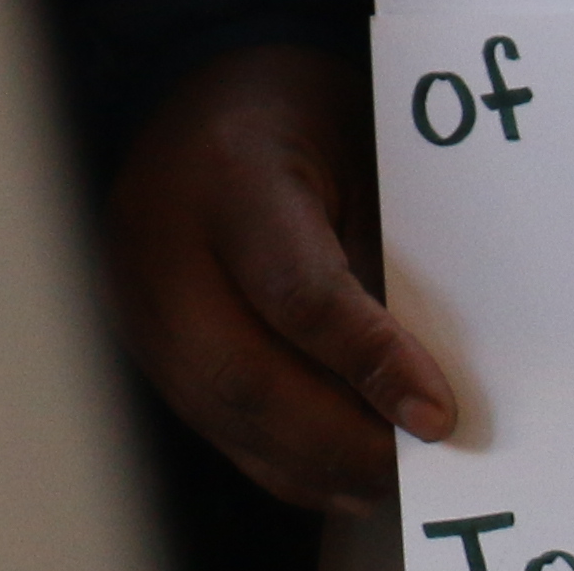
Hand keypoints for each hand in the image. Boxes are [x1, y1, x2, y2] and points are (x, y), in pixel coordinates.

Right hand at [104, 43, 453, 514]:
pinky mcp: (138, 336)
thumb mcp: (352, 157)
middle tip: (421, 465)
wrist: (198, 96)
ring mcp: (136, 295)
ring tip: (390, 476)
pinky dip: (281, 459)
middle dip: (341, 441)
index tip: (437, 415)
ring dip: (315, 463)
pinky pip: (210, 421)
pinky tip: (338, 467)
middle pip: (244, 375)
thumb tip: (428, 383)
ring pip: (223, 414)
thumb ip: (381, 260)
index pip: (296, 292)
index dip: (372, 364)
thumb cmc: (295, 120)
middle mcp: (160, 241)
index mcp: (227, 173)